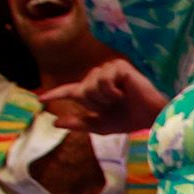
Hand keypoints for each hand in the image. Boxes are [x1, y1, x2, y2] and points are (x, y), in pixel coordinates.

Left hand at [38, 58, 167, 135]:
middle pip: (81, 89)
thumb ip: (79, 123)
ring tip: (121, 98)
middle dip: (95, 102)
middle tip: (114, 105)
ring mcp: (110, 70)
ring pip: (91, 84)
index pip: (71, 91)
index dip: (55, 94)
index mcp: (94, 92)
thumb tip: (55, 122)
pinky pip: (103, 79)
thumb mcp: (101, 126)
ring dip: (103, 97)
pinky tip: (124, 92)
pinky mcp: (120, 66)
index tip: (40, 98)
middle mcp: (100, 78)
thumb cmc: (131, 120)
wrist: (153, 116)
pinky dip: (111, 90)